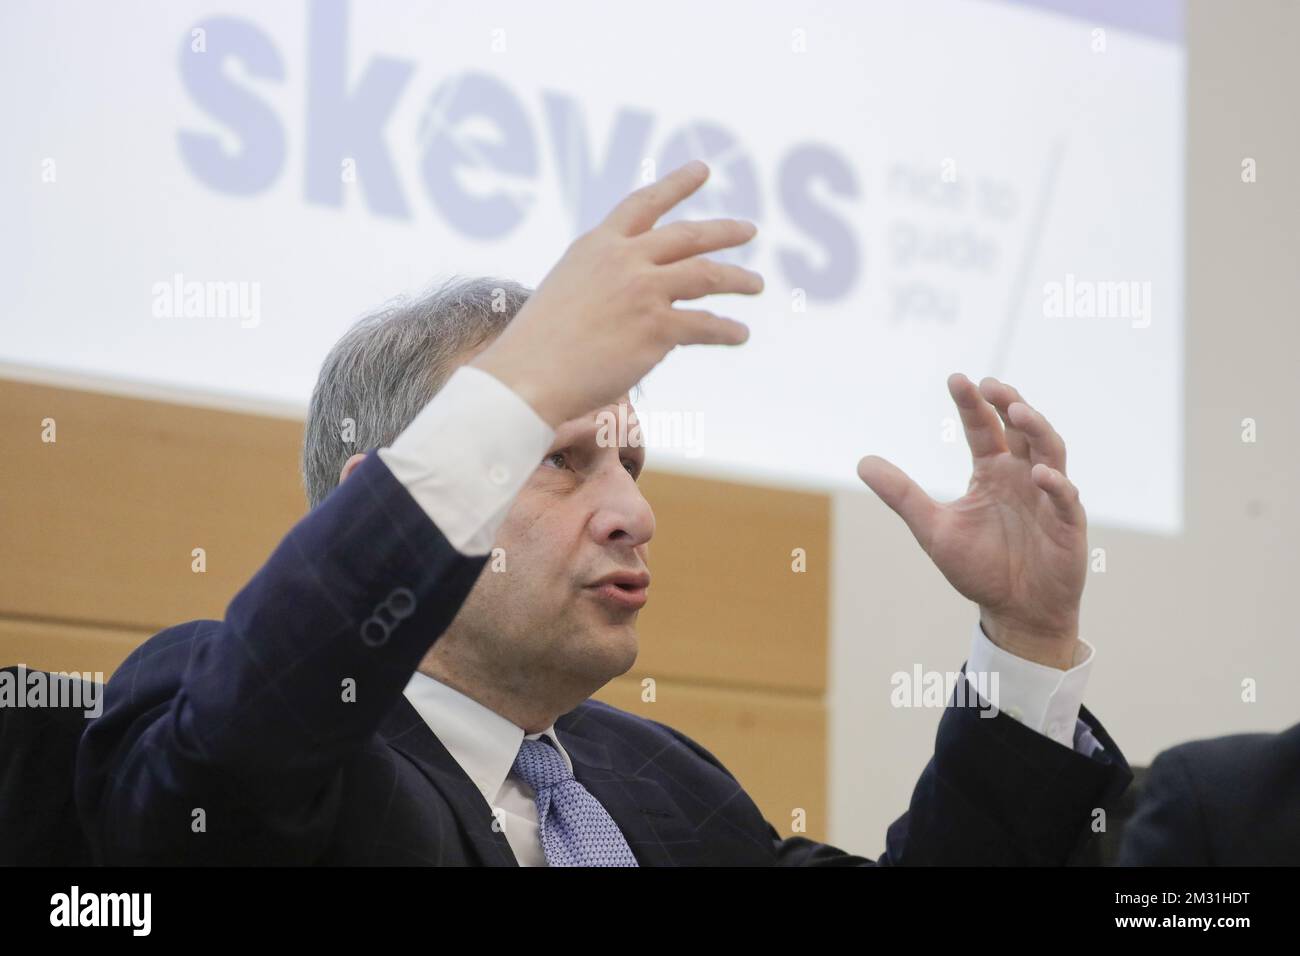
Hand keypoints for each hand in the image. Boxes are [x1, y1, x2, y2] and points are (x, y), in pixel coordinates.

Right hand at [470, 160, 762, 426]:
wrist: (528, 376)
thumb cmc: (538, 344)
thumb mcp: (566, 289)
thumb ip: (602, 281)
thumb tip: (634, 296)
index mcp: (597, 245)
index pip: (644, 204)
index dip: (676, 184)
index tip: (702, 169)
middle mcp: (624, 260)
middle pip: (688, 235)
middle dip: (724, 230)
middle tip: (749, 228)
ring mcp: (643, 291)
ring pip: (707, 275)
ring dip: (738, 279)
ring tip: (757, 283)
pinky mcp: (657, 328)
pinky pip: (705, 325)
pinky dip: (727, 331)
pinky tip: (741, 334)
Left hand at [857, 374, 1086, 668]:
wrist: (1016, 613)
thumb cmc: (980, 569)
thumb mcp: (933, 528)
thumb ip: (902, 495)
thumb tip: (862, 461)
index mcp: (993, 472)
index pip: (984, 429)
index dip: (972, 404)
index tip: (956, 379)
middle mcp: (1023, 477)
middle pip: (1022, 429)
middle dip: (1008, 403)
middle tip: (990, 384)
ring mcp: (1049, 498)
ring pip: (1051, 451)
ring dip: (1037, 429)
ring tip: (1017, 410)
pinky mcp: (1068, 525)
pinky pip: (1066, 499)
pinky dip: (1056, 485)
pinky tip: (1040, 475)